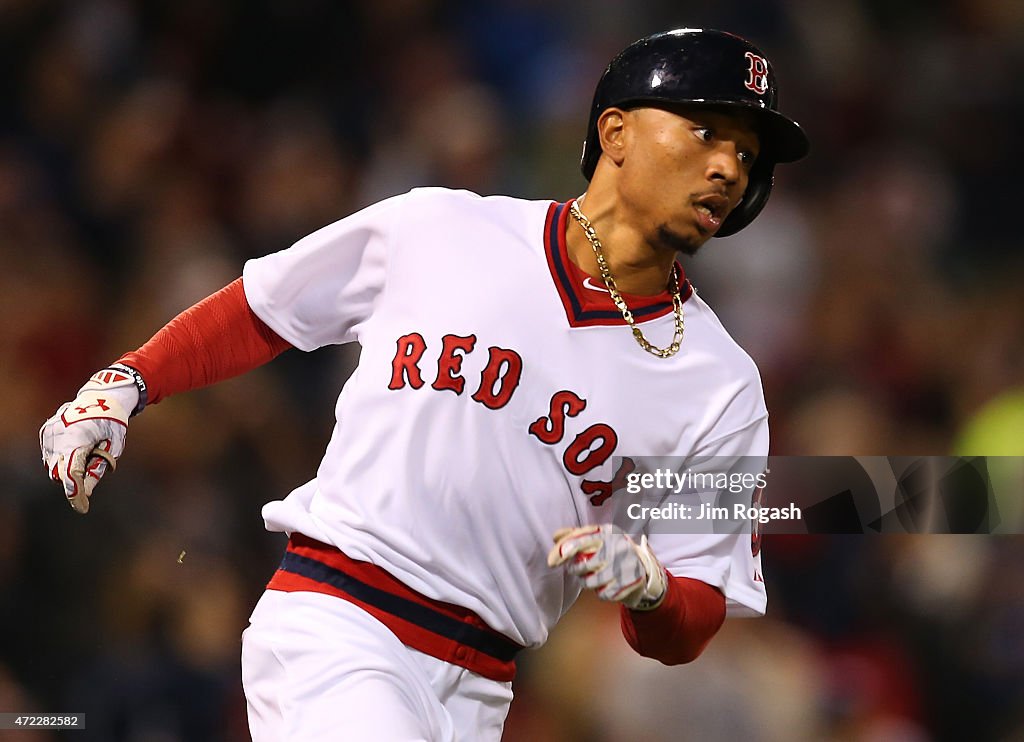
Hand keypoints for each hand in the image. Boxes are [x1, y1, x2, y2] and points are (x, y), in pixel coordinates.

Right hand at [39, 367, 138, 513]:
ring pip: (53, 465)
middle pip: (59, 473)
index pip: (71, 474)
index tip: (83, 508)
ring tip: (87, 446)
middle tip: (95, 459)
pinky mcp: (45, 432)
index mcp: (76, 438)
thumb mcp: (113, 446)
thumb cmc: (112, 423)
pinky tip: (77, 444)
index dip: (76, 493)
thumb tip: (84, 493)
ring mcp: (48, 433)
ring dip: (68, 466)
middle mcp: (57, 435)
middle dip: (74, 477)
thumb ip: (97, 469)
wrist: (101, 397)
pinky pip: (51, 455)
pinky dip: (62, 457)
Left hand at [547, 524, 666, 609]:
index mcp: (607, 532)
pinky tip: (604, 585)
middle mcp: (617, 547)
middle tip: (574, 569)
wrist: (643, 565)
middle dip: (574, 570)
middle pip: (584, 565)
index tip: (552, 561)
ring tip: (589, 577)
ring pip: (591, 582)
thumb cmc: (612, 549)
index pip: (582, 539)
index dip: (566, 549)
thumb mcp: (597, 536)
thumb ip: (575, 535)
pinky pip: (603, 593)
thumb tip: (555, 537)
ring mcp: (624, 565)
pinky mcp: (630, 582)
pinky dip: (600, 592)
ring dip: (585, 582)